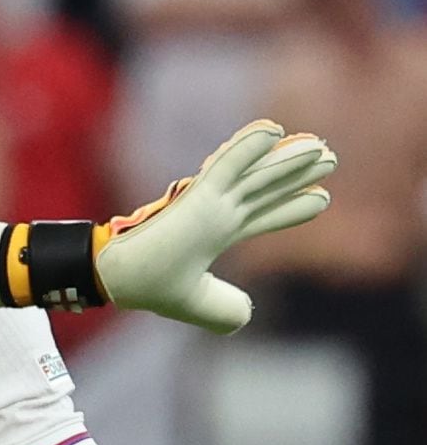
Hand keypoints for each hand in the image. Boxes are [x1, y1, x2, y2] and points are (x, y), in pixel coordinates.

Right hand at [96, 119, 334, 332]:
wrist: (116, 277)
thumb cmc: (145, 284)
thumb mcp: (195, 303)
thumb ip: (222, 309)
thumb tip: (247, 314)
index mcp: (215, 233)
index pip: (261, 216)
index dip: (290, 208)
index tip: (321, 199)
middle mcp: (216, 213)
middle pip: (266, 188)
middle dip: (297, 174)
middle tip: (329, 156)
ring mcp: (209, 203)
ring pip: (257, 175)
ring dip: (288, 159)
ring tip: (321, 146)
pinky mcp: (196, 198)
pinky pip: (227, 167)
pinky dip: (248, 148)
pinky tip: (272, 130)